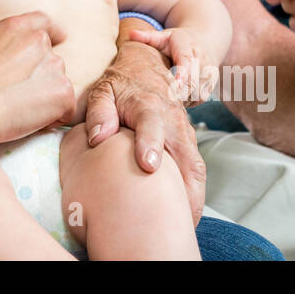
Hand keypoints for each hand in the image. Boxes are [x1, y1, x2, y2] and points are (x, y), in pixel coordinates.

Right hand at [0, 11, 74, 145]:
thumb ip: (8, 47)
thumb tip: (19, 64)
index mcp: (17, 27)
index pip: (44, 23)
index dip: (54, 33)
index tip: (58, 39)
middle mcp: (39, 41)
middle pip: (52, 62)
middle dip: (42, 79)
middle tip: (18, 97)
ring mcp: (54, 65)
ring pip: (59, 86)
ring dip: (47, 98)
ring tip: (20, 109)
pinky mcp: (63, 91)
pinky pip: (67, 108)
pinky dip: (55, 117)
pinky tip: (31, 120)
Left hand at [83, 26, 205, 225]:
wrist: (146, 69)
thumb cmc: (120, 86)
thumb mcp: (103, 90)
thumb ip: (99, 112)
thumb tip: (98, 138)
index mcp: (148, 106)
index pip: (152, 124)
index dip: (151, 144)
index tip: (148, 165)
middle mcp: (172, 121)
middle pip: (184, 154)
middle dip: (183, 186)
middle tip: (173, 216)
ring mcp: (184, 133)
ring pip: (195, 167)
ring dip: (192, 196)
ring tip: (182, 224)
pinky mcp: (189, 144)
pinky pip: (196, 171)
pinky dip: (193, 193)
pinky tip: (184, 215)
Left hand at [125, 26, 219, 106]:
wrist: (207, 44)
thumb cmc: (180, 41)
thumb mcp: (165, 36)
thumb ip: (149, 36)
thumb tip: (131, 34)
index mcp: (190, 50)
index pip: (187, 62)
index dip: (182, 74)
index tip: (176, 84)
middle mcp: (202, 64)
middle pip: (190, 83)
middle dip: (176, 92)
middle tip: (158, 97)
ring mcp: (207, 78)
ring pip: (193, 95)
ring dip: (178, 98)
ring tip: (163, 95)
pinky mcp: (207, 89)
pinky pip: (195, 101)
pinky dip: (183, 101)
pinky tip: (173, 97)